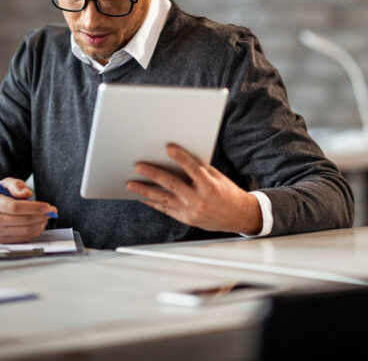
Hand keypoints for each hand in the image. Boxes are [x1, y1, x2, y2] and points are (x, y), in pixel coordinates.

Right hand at [0, 178, 56, 243]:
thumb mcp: (4, 184)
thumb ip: (16, 185)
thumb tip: (27, 193)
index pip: (14, 207)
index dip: (33, 207)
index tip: (47, 206)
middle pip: (22, 220)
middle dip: (40, 216)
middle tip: (51, 211)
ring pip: (24, 231)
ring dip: (39, 224)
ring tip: (45, 217)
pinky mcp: (1, 240)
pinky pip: (22, 239)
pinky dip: (34, 232)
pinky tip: (39, 224)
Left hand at [127, 144, 262, 234]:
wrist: (237, 216)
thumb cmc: (227, 193)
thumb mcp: (217, 178)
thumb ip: (200, 169)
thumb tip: (180, 157)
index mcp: (210, 187)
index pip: (193, 169)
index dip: (181, 158)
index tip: (169, 148)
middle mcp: (199, 200)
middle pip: (173, 185)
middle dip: (154, 175)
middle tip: (139, 166)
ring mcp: (191, 211)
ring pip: (164, 199)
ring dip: (145, 191)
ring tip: (131, 184)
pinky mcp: (185, 218)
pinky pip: (165, 209)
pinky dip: (152, 202)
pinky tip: (142, 196)